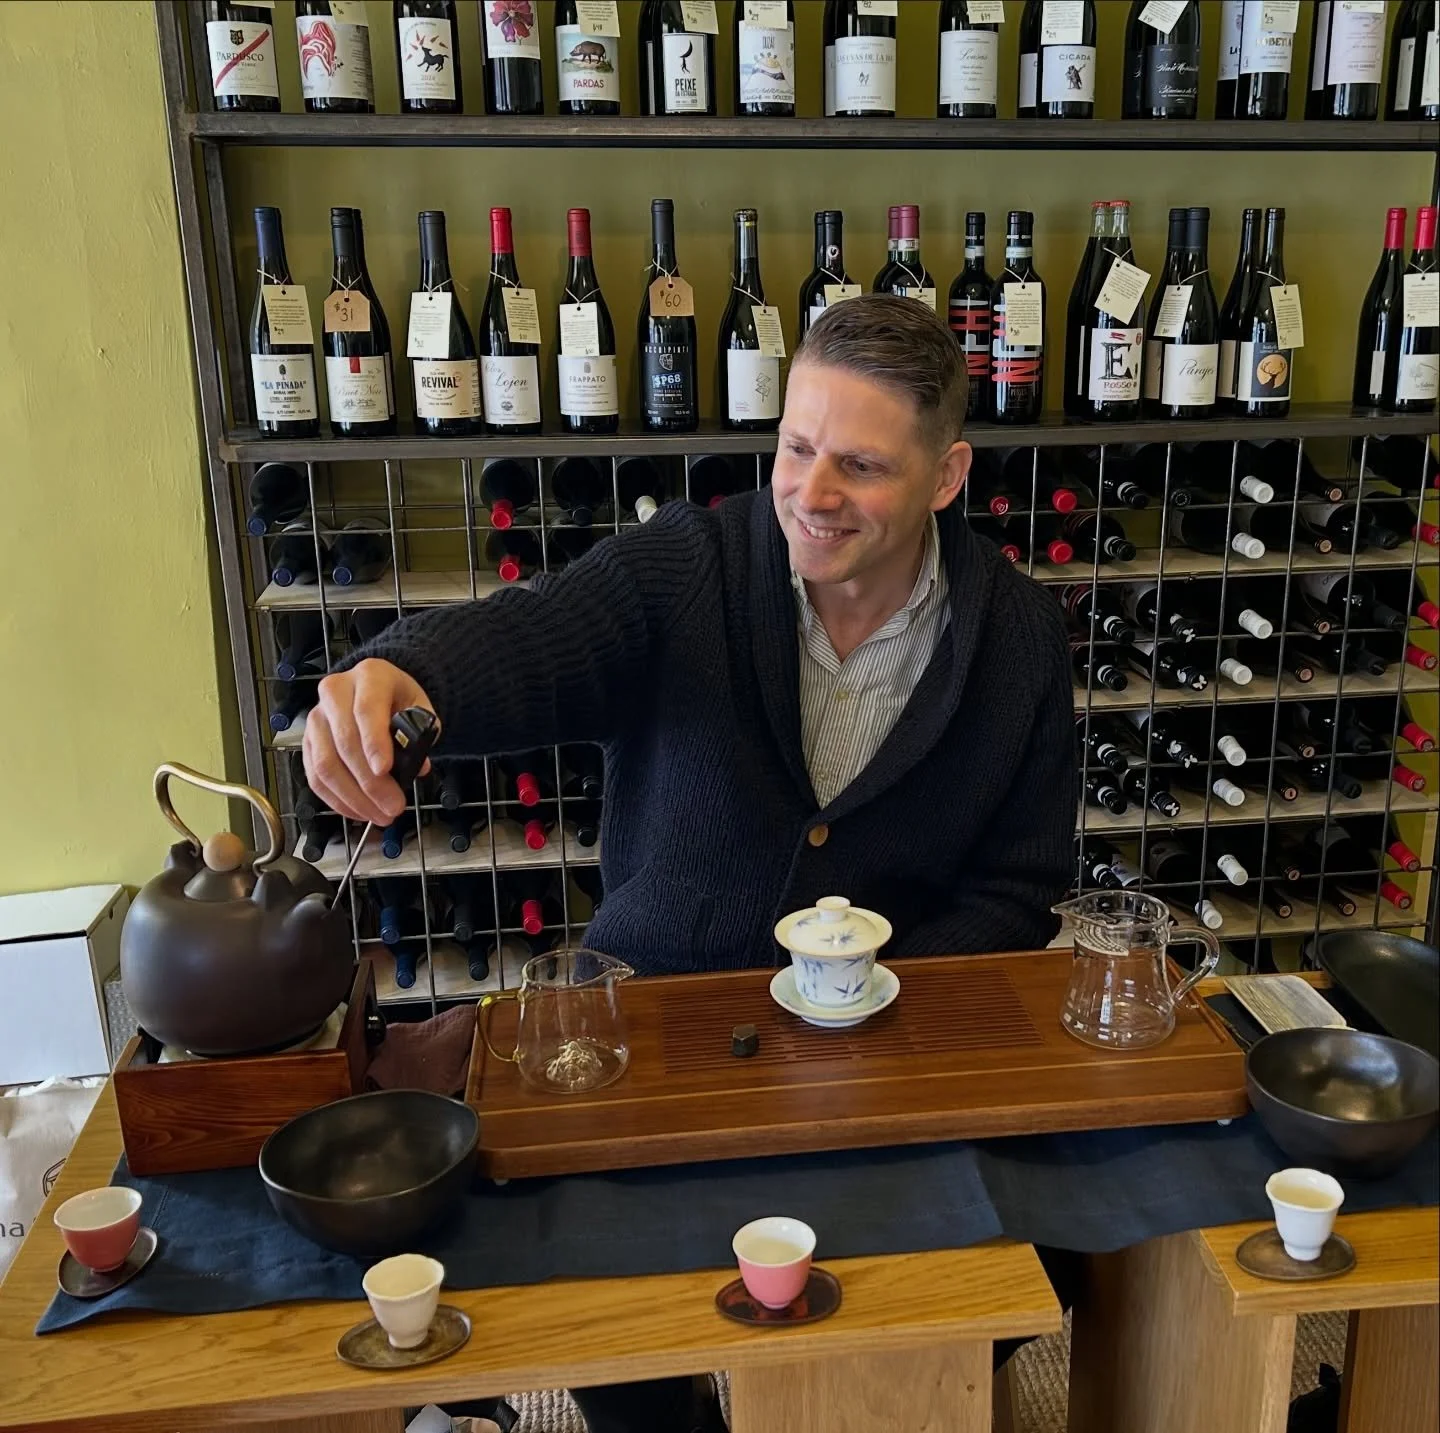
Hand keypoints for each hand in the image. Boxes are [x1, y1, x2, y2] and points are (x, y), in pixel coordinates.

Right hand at [304, 659, 435, 824]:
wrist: (376, 688)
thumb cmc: (399, 699)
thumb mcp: (419, 707)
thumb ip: (421, 734)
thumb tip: (417, 767)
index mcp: (369, 676)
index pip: (366, 709)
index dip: (374, 742)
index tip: (385, 770)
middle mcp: (335, 692)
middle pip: (344, 742)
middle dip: (369, 782)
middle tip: (393, 806)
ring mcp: (317, 717)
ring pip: (325, 764)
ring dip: (353, 797)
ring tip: (380, 815)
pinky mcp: (308, 741)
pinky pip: (315, 776)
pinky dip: (337, 799)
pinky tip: (359, 811)